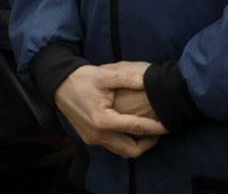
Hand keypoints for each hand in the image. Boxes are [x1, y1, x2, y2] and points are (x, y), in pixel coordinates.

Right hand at [53, 62, 167, 158]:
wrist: (58, 85)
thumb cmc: (81, 79)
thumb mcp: (104, 75)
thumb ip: (127, 78)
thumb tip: (147, 80)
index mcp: (103, 120)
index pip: (136, 128)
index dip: (155, 127)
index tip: (169, 125)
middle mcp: (98, 135)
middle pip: (131, 149)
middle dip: (148, 143)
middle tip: (159, 131)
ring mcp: (93, 140)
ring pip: (122, 151)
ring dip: (137, 145)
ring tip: (148, 131)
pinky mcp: (89, 139)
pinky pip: (112, 147)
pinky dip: (124, 142)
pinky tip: (130, 130)